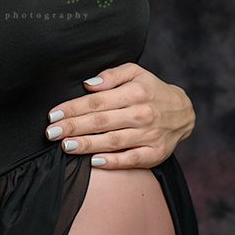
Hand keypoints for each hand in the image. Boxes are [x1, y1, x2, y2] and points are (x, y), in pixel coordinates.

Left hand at [44, 63, 194, 169]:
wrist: (183, 112)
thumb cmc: (151, 90)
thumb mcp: (135, 73)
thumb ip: (111, 76)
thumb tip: (89, 84)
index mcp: (135, 93)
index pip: (97, 101)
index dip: (73, 108)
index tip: (54, 114)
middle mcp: (142, 114)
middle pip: (101, 122)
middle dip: (73, 127)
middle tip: (51, 133)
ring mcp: (149, 135)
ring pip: (113, 141)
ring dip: (87, 145)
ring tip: (66, 146)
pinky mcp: (155, 153)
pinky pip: (131, 160)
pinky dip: (113, 162)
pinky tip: (93, 162)